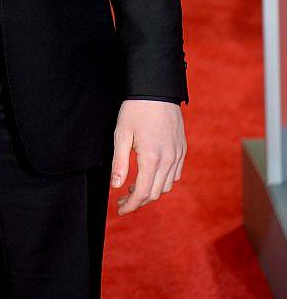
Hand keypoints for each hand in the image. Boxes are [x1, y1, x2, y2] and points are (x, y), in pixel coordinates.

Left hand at [111, 99, 186, 214]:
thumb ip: (119, 162)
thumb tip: (116, 186)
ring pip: (166, 186)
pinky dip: (162, 181)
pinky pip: (175, 174)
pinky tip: (150, 174)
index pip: (142, 193)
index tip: (119, 209)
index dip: (130, 205)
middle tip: (122, 199)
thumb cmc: (136, 109)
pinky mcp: (182, 149)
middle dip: (138, 201)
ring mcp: (177, 155)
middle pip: (155, 193)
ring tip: (133, 186)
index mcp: (152, 158)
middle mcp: (168, 160)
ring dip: (150, 191)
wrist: (157, 89)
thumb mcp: (121, 134)